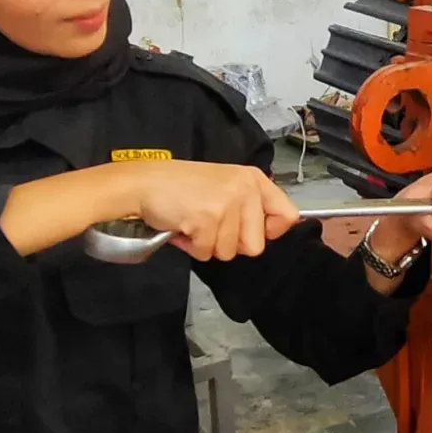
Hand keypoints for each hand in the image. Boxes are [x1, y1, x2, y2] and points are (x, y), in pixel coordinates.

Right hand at [127, 160, 300, 261]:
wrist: (144, 182)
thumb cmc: (180, 187)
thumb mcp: (225, 186)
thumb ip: (248, 206)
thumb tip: (268, 234)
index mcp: (254, 179)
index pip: (288, 216)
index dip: (269, 232)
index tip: (247, 230)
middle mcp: (245, 189)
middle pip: (256, 245)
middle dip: (230, 244)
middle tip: (210, 225)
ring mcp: (227, 203)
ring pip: (229, 252)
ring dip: (207, 245)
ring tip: (193, 222)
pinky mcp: (207, 218)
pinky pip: (206, 252)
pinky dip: (191, 246)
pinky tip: (183, 226)